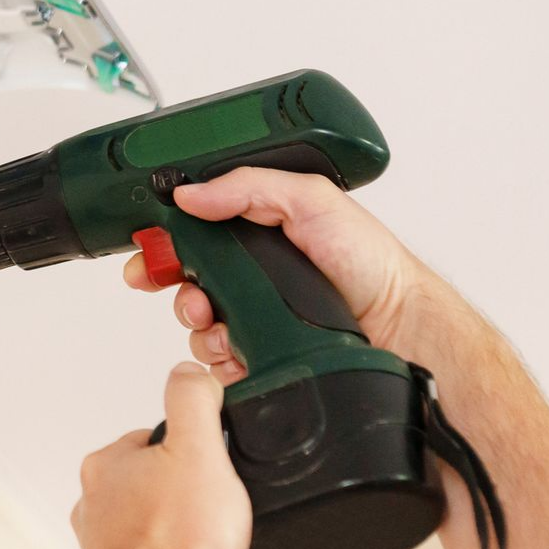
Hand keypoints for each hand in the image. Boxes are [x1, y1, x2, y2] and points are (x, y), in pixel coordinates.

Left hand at [71, 362, 259, 548]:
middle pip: (171, 496)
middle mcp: (102, 513)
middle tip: (244, 518)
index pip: (151, 441)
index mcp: (108, 470)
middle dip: (216, 511)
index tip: (222, 462)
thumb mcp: (198, 451)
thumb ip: (192, 402)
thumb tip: (187, 372)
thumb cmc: (174, 545)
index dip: (194, 448)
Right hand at [123, 167, 429, 386]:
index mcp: (258, 233)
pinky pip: (217, 361)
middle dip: (175, 289)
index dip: (165, 244)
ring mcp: (254, 316)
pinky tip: (238, 351)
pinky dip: (219, 358)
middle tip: (187, 294)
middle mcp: (252, 274)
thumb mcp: (311, 200)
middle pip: (185, 282)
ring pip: (197, 324)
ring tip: (219, 321)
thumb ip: (248, 188)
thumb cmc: (371, 262)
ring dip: (199, 324)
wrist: (399, 326)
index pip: (195, 234)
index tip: (148, 254)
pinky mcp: (259, 354)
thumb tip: (190, 193)